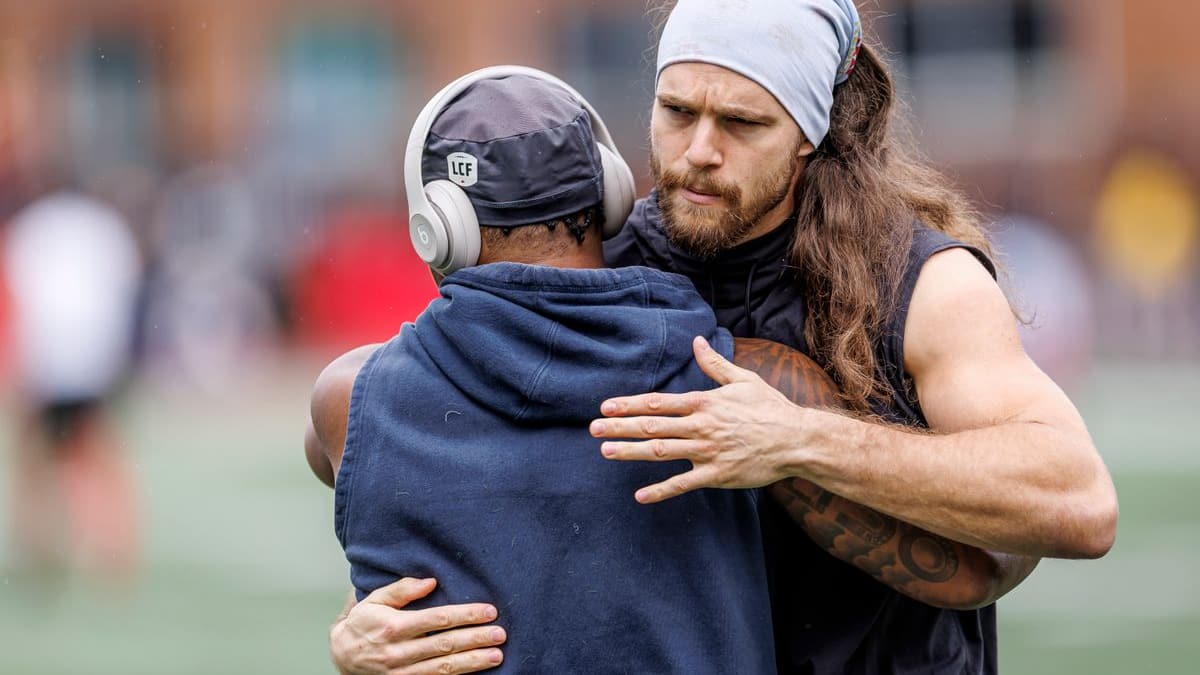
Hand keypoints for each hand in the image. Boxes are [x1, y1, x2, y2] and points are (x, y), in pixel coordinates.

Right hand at [330, 578, 505, 674]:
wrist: (342, 656)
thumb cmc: (362, 624)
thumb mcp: (375, 600)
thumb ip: (402, 589)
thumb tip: (430, 581)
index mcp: (394, 626)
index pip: (438, 619)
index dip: (466, 615)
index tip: (488, 611)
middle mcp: (399, 651)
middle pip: (445, 645)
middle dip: (475, 639)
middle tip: (499, 634)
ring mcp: (402, 672)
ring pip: (443, 667)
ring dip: (472, 662)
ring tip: (496, 656)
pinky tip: (475, 671)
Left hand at [591, 336, 809, 503]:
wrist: (797, 439)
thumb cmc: (770, 408)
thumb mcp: (743, 380)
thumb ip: (714, 364)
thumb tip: (696, 341)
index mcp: (704, 403)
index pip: (658, 403)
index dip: (630, 405)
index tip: (606, 406)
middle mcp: (701, 426)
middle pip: (652, 427)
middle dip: (620, 427)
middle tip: (593, 428)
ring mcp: (708, 452)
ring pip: (662, 452)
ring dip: (631, 452)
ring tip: (606, 451)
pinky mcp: (717, 475)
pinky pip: (684, 484)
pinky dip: (661, 491)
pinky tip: (640, 496)